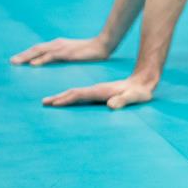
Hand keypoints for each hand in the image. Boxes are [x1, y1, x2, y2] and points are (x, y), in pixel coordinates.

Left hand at [11, 36, 110, 65]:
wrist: (103, 44)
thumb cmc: (90, 50)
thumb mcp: (73, 52)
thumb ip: (63, 55)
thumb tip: (55, 61)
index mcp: (58, 44)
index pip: (39, 48)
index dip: (28, 53)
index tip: (18, 59)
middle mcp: (57, 44)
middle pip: (36, 49)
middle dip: (23, 55)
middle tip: (12, 61)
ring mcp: (62, 47)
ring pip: (40, 51)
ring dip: (27, 57)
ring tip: (17, 62)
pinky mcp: (67, 53)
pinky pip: (51, 56)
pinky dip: (41, 60)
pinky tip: (33, 64)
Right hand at [42, 74, 156, 108]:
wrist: (143, 81)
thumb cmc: (139, 92)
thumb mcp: (134, 97)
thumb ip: (123, 100)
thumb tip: (111, 106)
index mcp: (101, 90)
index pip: (80, 94)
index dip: (67, 99)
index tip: (53, 103)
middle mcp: (96, 89)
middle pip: (73, 92)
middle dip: (58, 97)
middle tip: (43, 102)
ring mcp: (97, 90)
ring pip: (75, 92)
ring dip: (62, 96)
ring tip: (49, 101)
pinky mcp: (99, 91)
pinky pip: (80, 94)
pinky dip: (70, 96)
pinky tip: (66, 99)